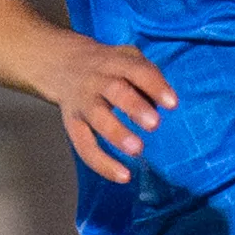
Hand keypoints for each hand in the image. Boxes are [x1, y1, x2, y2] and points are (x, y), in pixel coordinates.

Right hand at [44, 37, 178, 183]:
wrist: (62, 64)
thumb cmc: (109, 68)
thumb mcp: (128, 58)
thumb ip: (147, 76)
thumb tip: (165, 104)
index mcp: (116, 63)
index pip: (137, 70)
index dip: (155, 86)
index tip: (173, 104)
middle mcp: (98, 81)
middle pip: (115, 91)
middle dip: (134, 107)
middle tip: (154, 124)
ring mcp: (84, 103)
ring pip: (97, 118)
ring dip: (117, 134)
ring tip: (137, 150)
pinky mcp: (72, 124)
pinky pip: (84, 145)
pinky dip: (102, 163)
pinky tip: (123, 176)